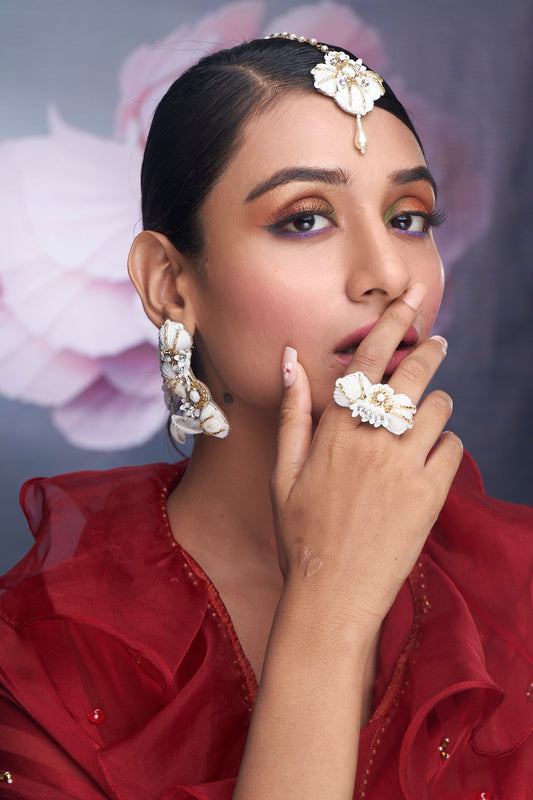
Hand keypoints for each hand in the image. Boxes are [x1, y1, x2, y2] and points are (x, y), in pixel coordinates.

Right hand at [271, 283, 462, 632]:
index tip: (409, 297)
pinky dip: (445, 447)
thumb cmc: (300, 533)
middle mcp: (372, 440)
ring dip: (435, 407)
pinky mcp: (431, 495)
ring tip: (423, 421)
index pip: (369, 359)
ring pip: (440, 409)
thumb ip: (292, 412)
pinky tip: (427, 462)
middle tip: (438, 344)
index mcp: (335, 430)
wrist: (332, 594)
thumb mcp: (283, 472)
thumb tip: (291, 359)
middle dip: (430, 350)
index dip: (392, 321)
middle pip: (415, 373)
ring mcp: (405, 467)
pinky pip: (453, 449)